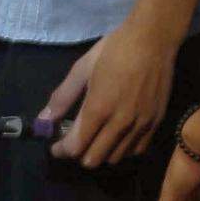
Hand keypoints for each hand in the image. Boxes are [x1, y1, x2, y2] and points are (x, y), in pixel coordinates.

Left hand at [45, 19, 177, 168]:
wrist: (153, 40)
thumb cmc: (114, 50)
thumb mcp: (82, 69)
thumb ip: (63, 97)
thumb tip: (43, 119)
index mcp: (99, 109)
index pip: (76, 146)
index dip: (62, 151)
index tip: (55, 146)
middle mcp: (120, 123)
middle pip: (94, 159)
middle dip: (78, 155)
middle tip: (73, 141)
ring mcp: (140, 126)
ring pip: (115, 158)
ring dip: (100, 154)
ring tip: (94, 138)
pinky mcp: (156, 124)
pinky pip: (136, 151)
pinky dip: (122, 150)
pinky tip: (115, 136)